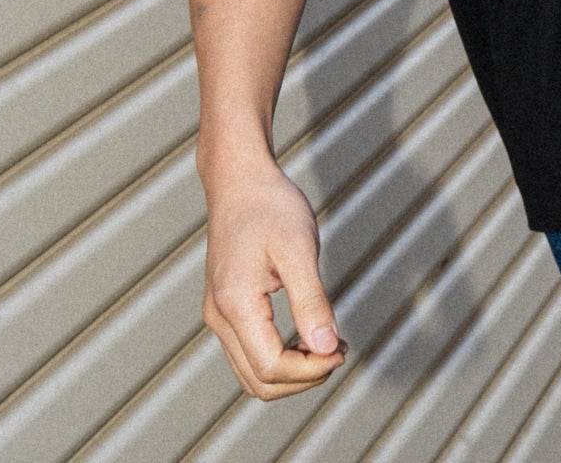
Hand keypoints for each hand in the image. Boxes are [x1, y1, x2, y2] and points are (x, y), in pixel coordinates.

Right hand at [201, 159, 348, 400]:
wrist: (239, 179)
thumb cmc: (270, 206)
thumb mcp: (298, 248)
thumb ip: (311, 300)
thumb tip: (327, 347)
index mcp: (234, 304)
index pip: (271, 367)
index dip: (311, 369)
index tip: (342, 347)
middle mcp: (218, 316)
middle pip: (260, 381)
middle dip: (303, 377)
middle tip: (339, 348)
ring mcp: (217, 314)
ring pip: (252, 374)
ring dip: (292, 372)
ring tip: (327, 345)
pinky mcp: (224, 308)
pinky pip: (248, 353)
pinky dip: (279, 357)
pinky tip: (308, 335)